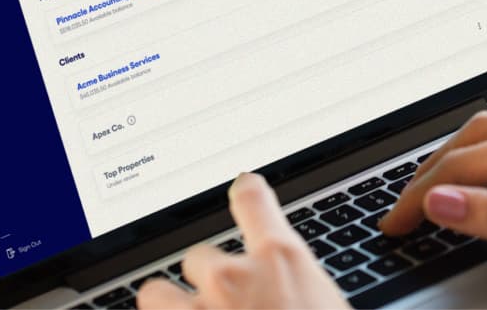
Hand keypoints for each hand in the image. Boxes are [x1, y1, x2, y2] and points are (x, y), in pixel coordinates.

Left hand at [137, 173, 346, 309]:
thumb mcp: (329, 309)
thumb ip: (300, 293)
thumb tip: (290, 294)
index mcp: (281, 261)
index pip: (252, 199)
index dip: (246, 192)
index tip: (243, 189)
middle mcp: (231, 279)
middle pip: (198, 256)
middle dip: (209, 281)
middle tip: (230, 308)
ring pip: (157, 294)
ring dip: (171, 308)